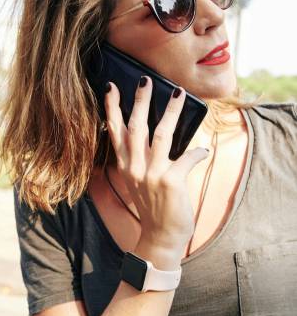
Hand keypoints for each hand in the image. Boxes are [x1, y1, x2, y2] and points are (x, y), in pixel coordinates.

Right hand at [105, 76, 208, 249]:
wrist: (160, 236)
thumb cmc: (152, 206)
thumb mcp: (139, 181)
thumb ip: (142, 159)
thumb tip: (156, 134)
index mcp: (125, 165)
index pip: (115, 132)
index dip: (112, 108)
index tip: (111, 87)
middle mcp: (135, 168)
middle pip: (136, 127)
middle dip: (140, 101)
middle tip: (145, 80)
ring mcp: (152, 174)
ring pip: (161, 134)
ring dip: (170, 112)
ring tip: (177, 93)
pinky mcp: (170, 182)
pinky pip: (188, 158)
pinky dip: (197, 152)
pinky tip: (203, 149)